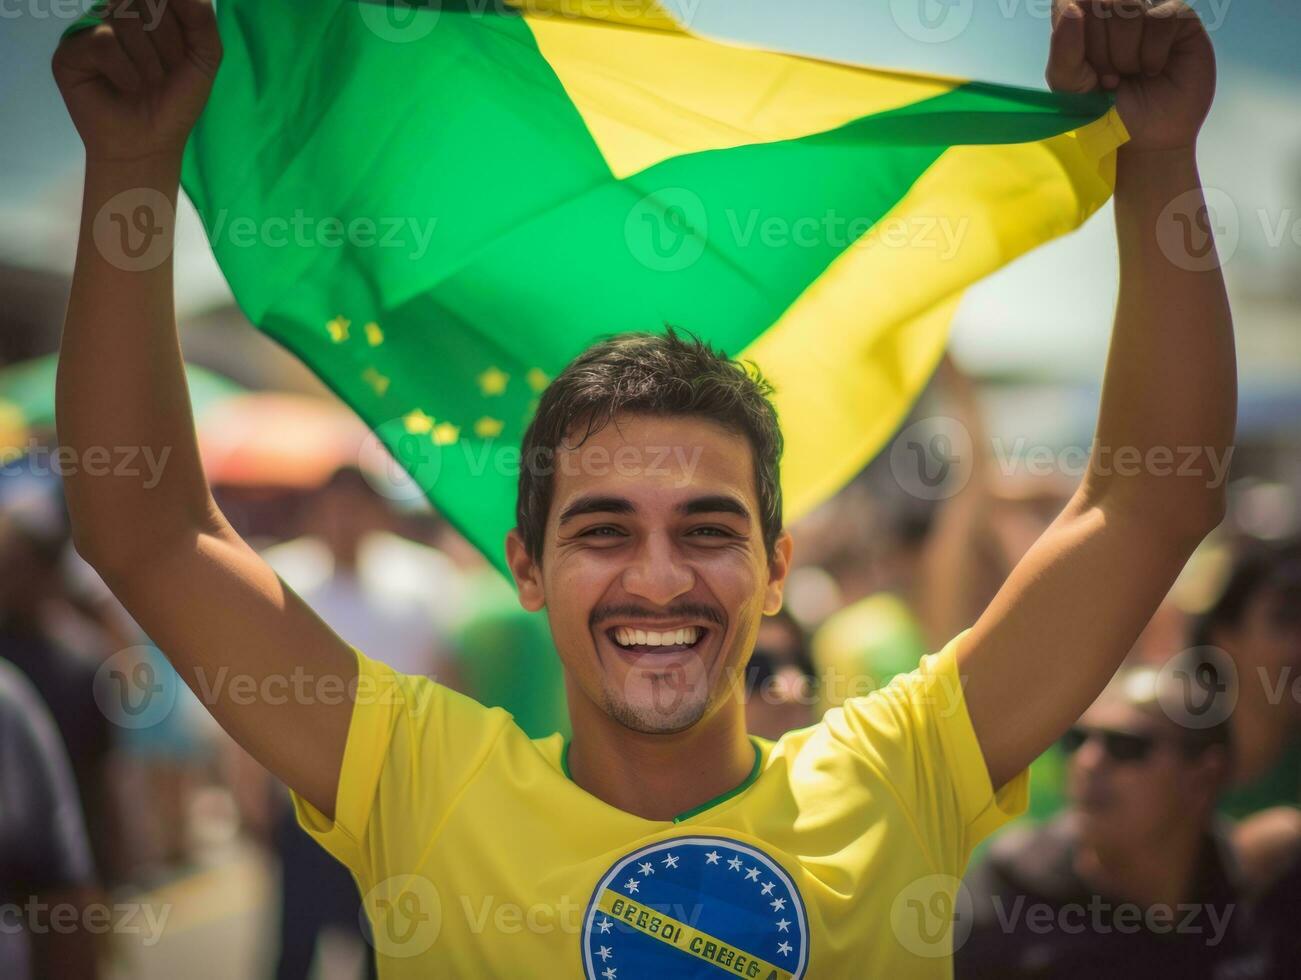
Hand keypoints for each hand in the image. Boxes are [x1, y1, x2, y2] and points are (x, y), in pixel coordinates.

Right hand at [52, 0, 221, 162]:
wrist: (148, 144)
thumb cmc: (175, 103)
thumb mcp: (204, 59)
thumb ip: (201, 18)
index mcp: (146, 11)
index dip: (178, 23)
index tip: (182, 54)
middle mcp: (116, 14)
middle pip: (145, 1)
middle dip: (167, 43)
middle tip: (164, 75)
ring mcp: (91, 28)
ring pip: (124, 18)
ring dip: (148, 61)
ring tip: (147, 85)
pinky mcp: (71, 50)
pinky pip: (102, 41)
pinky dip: (124, 69)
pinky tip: (129, 88)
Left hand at [1046, 0, 1215, 153]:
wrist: (1145, 135)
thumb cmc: (1104, 109)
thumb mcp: (1071, 88)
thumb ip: (1064, 51)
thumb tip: (1073, 8)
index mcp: (1080, 20)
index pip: (1068, 1)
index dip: (1074, 31)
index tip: (1084, 64)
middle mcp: (1113, 8)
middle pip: (1101, 3)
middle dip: (1102, 51)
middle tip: (1110, 77)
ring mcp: (1147, 8)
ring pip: (1130, 6)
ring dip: (1126, 54)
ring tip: (1131, 73)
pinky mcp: (1178, 16)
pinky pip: (1161, 17)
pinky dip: (1152, 52)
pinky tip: (1153, 68)